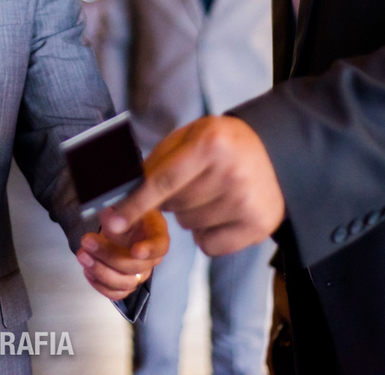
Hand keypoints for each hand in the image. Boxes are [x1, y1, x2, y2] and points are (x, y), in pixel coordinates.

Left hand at [76, 208, 167, 300]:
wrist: (120, 220)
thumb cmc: (124, 210)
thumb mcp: (123, 203)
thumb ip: (119, 209)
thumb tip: (108, 215)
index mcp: (156, 233)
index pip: (160, 246)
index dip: (149, 250)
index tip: (135, 249)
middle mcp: (151, 257)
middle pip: (137, 267)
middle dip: (108, 255)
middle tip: (87, 240)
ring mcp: (140, 273)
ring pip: (126, 283)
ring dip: (100, 271)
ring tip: (82, 255)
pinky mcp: (126, 282)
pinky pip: (117, 293)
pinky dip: (99, 285)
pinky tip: (87, 270)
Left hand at [105, 116, 284, 255]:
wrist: (272, 152)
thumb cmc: (219, 144)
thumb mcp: (187, 138)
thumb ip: (155, 163)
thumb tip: (121, 198)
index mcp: (210, 145)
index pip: (162, 183)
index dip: (134, 204)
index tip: (112, 222)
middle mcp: (232, 173)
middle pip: (175, 206)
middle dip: (170, 199)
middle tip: (189, 182)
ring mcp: (247, 202)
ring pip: (189, 226)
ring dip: (188, 215)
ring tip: (208, 193)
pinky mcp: (258, 226)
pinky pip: (208, 245)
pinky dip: (205, 233)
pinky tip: (220, 212)